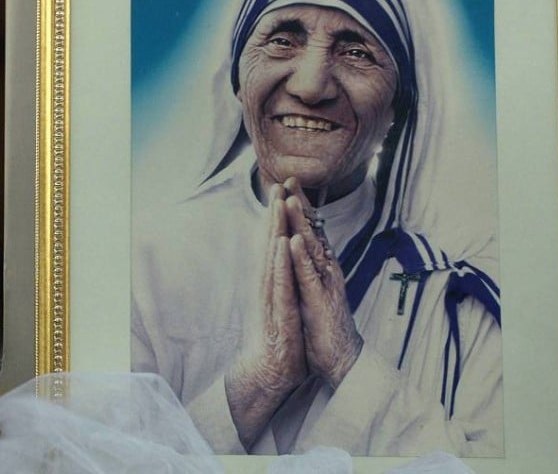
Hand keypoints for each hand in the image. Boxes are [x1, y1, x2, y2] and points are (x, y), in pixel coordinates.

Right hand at [225, 185, 308, 448]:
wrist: (271, 373)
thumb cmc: (281, 339)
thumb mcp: (286, 303)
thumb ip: (285, 282)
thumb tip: (287, 261)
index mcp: (275, 282)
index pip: (276, 244)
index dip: (279, 217)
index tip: (282, 190)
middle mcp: (270, 285)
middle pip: (271, 244)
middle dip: (275, 214)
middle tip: (277, 185)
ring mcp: (272, 299)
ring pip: (272, 259)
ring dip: (274, 232)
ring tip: (278, 206)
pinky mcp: (277, 314)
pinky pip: (279, 286)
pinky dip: (280, 265)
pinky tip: (281, 247)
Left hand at [282, 181, 362, 387]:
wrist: (341, 358)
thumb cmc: (324, 323)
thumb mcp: (312, 288)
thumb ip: (308, 267)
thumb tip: (301, 246)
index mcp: (321, 267)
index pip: (310, 230)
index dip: (300, 206)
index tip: (288, 183)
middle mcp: (326, 270)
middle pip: (313, 231)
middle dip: (300, 204)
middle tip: (290, 179)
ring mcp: (324, 284)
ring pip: (312, 248)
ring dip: (301, 223)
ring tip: (289, 200)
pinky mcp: (320, 301)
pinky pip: (309, 276)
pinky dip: (302, 257)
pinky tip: (294, 241)